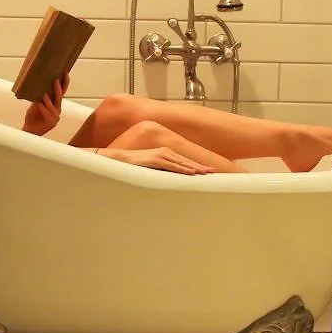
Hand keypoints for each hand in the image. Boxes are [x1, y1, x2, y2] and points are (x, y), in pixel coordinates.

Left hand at [21, 74, 69, 135]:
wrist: (29, 130)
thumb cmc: (32, 118)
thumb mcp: (35, 105)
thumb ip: (39, 98)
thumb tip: (39, 87)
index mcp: (55, 104)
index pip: (61, 93)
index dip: (64, 84)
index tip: (65, 74)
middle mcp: (57, 110)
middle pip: (59, 98)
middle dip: (58, 89)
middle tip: (55, 80)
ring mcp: (55, 117)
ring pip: (53, 106)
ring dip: (49, 100)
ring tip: (44, 94)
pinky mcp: (51, 123)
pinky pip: (47, 113)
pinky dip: (43, 108)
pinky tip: (39, 103)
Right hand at [99, 146, 213, 174]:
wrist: (119, 160)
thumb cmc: (133, 165)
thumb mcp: (150, 168)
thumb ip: (160, 171)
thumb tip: (168, 180)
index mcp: (164, 153)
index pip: (184, 161)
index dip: (196, 165)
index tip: (206, 171)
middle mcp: (165, 152)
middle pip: (186, 161)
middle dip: (200, 166)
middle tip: (213, 172)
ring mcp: (160, 155)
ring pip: (182, 163)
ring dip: (195, 168)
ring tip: (206, 173)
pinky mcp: (155, 160)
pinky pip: (172, 166)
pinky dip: (183, 169)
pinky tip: (191, 173)